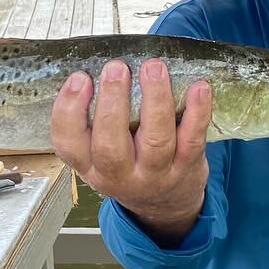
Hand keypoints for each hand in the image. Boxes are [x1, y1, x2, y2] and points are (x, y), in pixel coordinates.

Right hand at [50, 58, 212, 245]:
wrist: (165, 205)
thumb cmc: (128, 163)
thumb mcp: (99, 154)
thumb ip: (95, 120)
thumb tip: (101, 63)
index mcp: (89, 166)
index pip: (68, 144)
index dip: (68, 110)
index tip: (79, 78)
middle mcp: (119, 175)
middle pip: (110, 146)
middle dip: (112, 104)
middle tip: (116, 67)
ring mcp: (155, 175)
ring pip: (155, 141)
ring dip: (155, 101)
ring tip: (153, 67)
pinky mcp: (187, 168)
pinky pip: (192, 140)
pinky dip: (198, 113)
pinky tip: (199, 87)